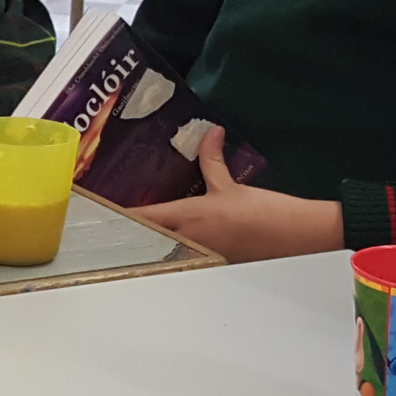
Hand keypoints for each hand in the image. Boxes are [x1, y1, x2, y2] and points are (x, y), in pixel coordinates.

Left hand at [131, 125, 341, 262]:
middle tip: (113, 220)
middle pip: (148, 239)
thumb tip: (210, 132)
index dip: (120, 216)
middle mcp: (190, 241)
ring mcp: (201, 255)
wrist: (296, 237)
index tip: (99, 211)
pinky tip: (173, 240)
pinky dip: (176, 246)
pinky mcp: (215, 263)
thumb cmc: (265, 213)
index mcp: (190, 219)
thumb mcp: (233, 185)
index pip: (144, 218)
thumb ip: (213, 159)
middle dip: (132, 230)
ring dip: (152, 240)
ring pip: (166, 249)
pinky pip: (187, 254)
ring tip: (136, 229)